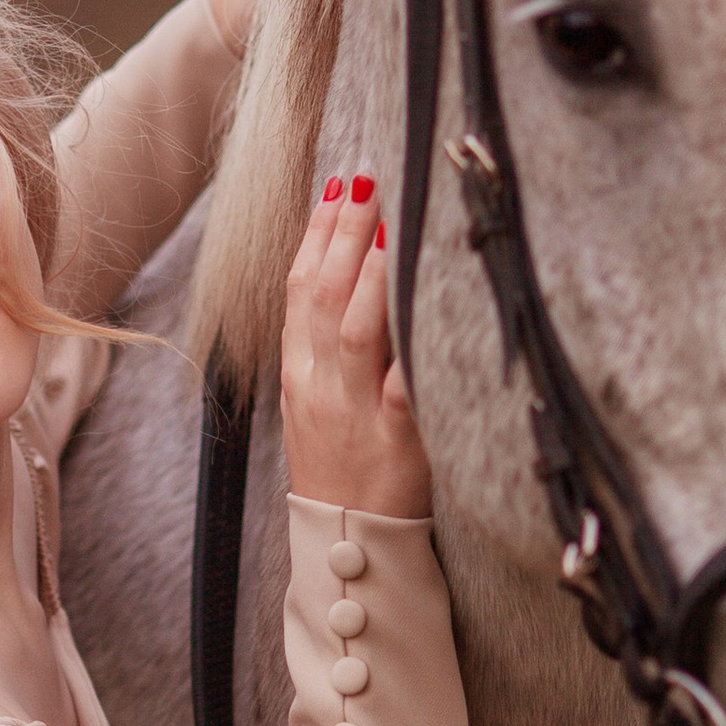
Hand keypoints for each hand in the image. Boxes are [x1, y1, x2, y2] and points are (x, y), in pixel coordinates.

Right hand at [279, 171, 429, 516]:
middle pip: (324, 295)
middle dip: (344, 233)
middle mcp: (319, 387)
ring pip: (356, 327)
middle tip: (367, 179)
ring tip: (391, 219)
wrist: (347, 545)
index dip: (314, 236)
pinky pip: (405, 380)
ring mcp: (354, 411)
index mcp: (297, 376)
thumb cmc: (342, 470)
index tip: (334, 187)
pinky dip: (412, 337)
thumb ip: (329, 350)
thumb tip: (355, 280)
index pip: (297, 291)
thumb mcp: (317, 406)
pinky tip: (427, 295)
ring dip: (373, 268)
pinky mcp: (397, 438)